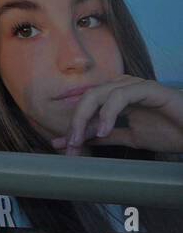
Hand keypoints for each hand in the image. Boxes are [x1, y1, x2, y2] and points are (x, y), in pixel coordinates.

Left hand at [52, 76, 182, 155]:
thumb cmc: (170, 132)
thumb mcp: (130, 137)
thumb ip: (105, 136)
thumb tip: (76, 141)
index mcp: (116, 96)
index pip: (86, 107)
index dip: (72, 126)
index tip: (61, 147)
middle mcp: (123, 87)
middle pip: (87, 98)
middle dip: (73, 122)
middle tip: (68, 145)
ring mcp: (135, 85)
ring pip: (98, 94)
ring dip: (85, 118)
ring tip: (79, 140)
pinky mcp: (148, 88)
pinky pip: (120, 96)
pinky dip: (107, 113)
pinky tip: (102, 130)